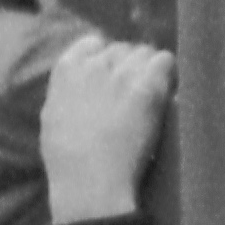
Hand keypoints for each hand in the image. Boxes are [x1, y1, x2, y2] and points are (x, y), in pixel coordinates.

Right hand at [43, 33, 176, 224]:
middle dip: (130, 66)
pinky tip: (168, 93)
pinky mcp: (147, 88)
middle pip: (123, 49)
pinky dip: (170, 73)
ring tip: (153, 95)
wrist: (89, 180)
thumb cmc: (68, 159)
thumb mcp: (54, 116)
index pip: (93, 44)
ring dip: (151, 70)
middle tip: (136, 93)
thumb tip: (83, 83)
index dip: (106, 59)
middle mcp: (93, 66)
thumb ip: (69, 92)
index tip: (113, 77)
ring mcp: (121, 75)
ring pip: (146, 53)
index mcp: (65, 71)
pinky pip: (166, 61)